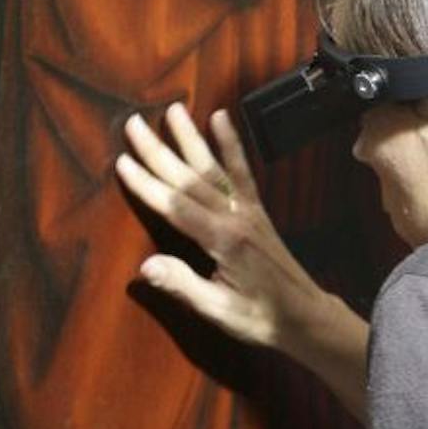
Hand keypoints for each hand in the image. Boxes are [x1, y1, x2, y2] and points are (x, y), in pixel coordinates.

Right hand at [115, 104, 323, 350]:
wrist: (305, 316)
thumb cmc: (260, 318)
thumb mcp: (219, 311)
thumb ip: (183, 286)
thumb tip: (145, 267)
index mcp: (223, 241)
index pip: (176, 207)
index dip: (147, 185)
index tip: (122, 163)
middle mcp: (236, 218)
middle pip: (190, 178)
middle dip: (158, 152)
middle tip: (133, 124)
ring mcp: (248, 211)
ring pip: (214, 168)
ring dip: (191, 138)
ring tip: (173, 110)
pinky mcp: (258, 210)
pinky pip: (243, 171)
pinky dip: (232, 144)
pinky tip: (221, 120)